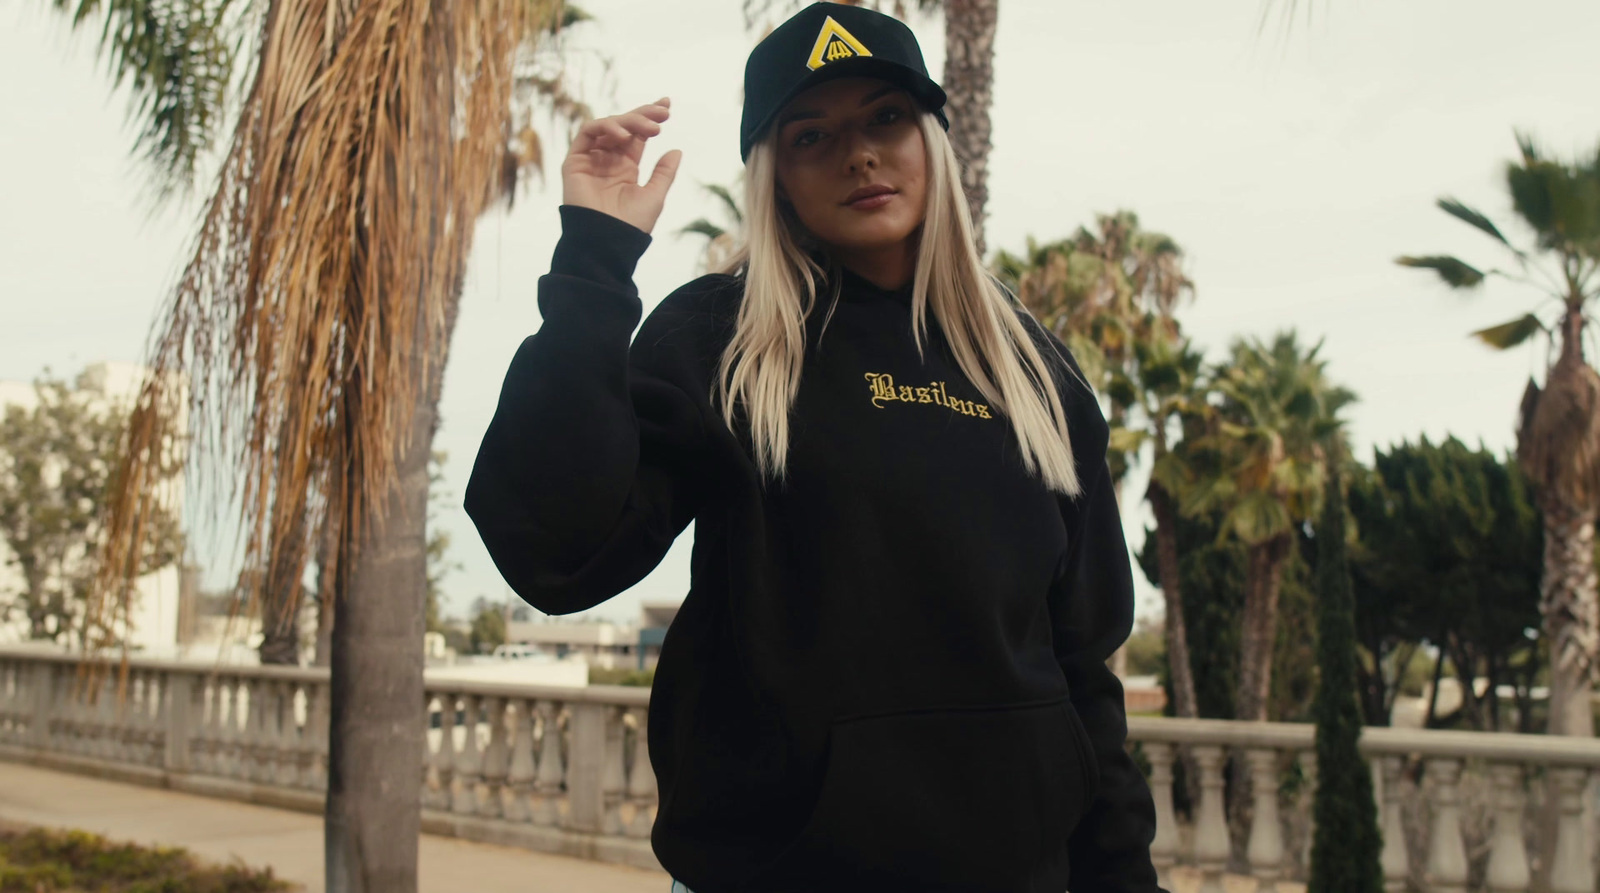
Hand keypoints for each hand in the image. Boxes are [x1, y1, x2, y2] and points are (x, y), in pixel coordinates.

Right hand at [562, 97, 682, 234]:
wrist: (608, 241)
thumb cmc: (631, 224)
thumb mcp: (654, 195)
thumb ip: (664, 173)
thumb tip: (676, 150)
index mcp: (625, 167)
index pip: (637, 135)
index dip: (649, 117)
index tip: (667, 106)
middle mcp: (607, 160)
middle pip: (624, 126)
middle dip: (643, 115)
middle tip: (663, 113)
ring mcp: (591, 159)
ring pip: (608, 126)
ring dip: (629, 121)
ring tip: (649, 128)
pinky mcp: (575, 161)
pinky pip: (587, 133)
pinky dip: (606, 127)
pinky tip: (623, 135)